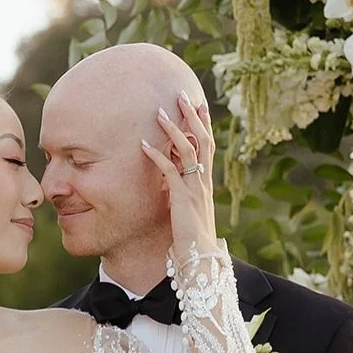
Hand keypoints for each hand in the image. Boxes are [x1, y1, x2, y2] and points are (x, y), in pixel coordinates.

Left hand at [141, 91, 216, 253]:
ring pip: (188, 150)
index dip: (204, 124)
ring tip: (161, 111)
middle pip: (203, 139)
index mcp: (206, 182)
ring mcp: (195, 188)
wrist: (200, 258)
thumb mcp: (188, 210)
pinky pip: (170, 171)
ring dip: (174, 129)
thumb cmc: (192, 238)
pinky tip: (144, 145)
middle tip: (183, 94)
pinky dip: (157, 156)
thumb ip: (182, 193)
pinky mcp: (183, 198)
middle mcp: (204, 181)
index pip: (208, 146)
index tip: (199, 104)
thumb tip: (171, 183)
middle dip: (193, 116)